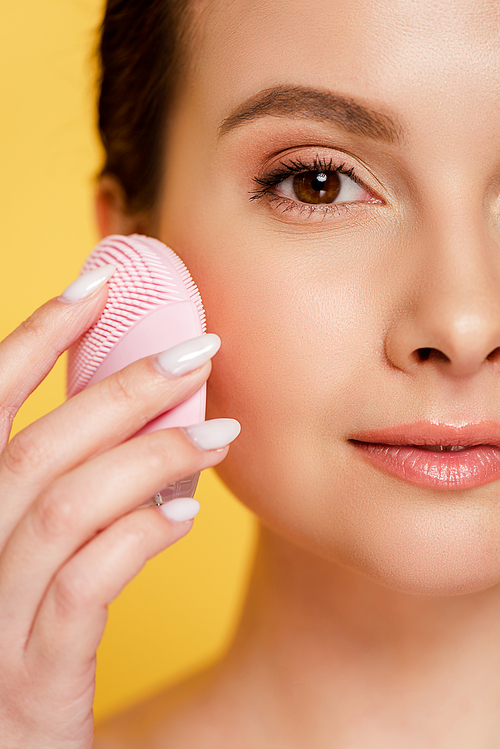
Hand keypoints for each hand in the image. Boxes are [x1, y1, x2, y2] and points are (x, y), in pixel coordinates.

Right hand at [0, 267, 238, 747]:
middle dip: (120, 387)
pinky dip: (135, 539)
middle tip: (199, 349)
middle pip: (35, 448)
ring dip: (148, 458)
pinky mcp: (32, 683)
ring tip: (217, 434)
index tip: (97, 285)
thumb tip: (138, 420)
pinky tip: (183, 518)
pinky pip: (82, 589)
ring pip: (63, 507)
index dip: (35, 336)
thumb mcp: (38, 558)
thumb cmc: (33, 645)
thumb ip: (71, 491)